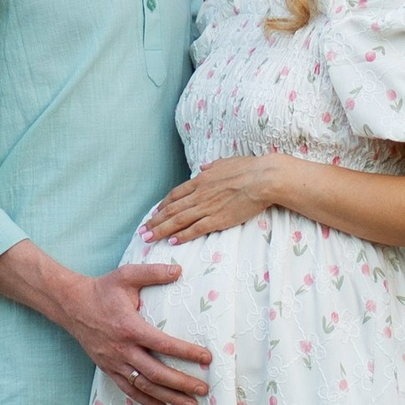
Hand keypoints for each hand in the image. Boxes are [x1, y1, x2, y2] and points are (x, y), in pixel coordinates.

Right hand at [59, 262, 212, 404]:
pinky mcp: (108, 369)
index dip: (187, 353)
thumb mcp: (127, 275)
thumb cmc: (102, 290)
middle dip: (182, 383)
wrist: (71, 305)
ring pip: (145, 386)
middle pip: (156, 373)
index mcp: (130, 327)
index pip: (163, 344)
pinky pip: (129, 390)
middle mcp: (122, 349)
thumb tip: (179, 270)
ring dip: (169, 397)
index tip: (207, 358)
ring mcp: (114, 362)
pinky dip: (147, 401)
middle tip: (204, 388)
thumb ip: (153, 272)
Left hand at [143, 154, 281, 244]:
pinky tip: (172, 242)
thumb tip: (203, 167)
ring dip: (161, 231)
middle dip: (155, 222)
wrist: (262, 179)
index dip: (162, 206)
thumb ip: (211, 167)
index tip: (154, 214)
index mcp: (200, 180)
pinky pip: (195, 230)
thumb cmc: (248, 168)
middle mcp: (199, 195)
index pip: (175, 195)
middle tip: (142, 231)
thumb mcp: (225, 162)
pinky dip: (182, 236)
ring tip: (149, 239)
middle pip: (171, 210)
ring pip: (178, 221)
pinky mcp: (217, 220)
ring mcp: (206, 208)